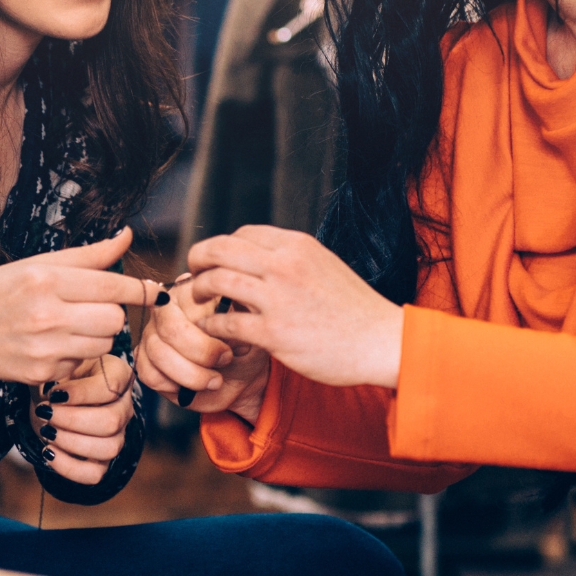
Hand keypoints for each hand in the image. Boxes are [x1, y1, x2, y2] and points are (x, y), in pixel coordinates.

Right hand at [0, 228, 146, 395]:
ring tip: (71, 326)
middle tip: (94, 308)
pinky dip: (75, 356)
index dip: (138, 289)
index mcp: (44, 279)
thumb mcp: (35, 265)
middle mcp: (46, 314)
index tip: (152, 291)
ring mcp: (44, 348)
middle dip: (112, 313)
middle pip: (114, 319)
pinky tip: (52, 346)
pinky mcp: (43, 374)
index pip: (111, 286)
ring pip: (104, 344)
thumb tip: (127, 236)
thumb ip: (87, 256)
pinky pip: (82, 364)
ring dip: (97, 336)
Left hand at [31, 354, 134, 485]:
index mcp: (118, 375)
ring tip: (47, 431)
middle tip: (46, 413)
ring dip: (70, 442)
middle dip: (71, 420)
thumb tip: (53, 392)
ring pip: (109, 448)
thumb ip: (58, 370)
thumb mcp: (58, 366)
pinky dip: (69, 467)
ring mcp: (118, 435)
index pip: (111, 388)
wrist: (50, 400)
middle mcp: (124, 406)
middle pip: (112, 421)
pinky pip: (95, 474)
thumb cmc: (57, 378)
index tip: (52, 393)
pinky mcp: (103, 459)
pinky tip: (49, 452)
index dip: (80, 394)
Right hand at [134, 276, 271, 427]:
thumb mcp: (251, 330)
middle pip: (171, 329)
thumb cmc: (245, 348)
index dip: (210, 331)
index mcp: (191, 292)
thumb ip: (241, 318)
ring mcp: (152, 335)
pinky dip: (175, 386)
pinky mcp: (145, 361)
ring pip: (159, 353)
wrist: (240, 378)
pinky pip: (150, 374)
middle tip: (225, 361)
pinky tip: (192, 387)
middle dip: (202, 353)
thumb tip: (233, 319)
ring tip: (215, 380)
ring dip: (192, 375)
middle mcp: (166, 310)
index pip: (188, 302)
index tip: (230, 349)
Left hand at [186, 225, 404, 390]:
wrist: (382, 341)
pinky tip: (214, 330)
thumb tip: (257, 259)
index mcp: (297, 246)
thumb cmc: (354, 309)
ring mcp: (278, 298)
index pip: (242, 234)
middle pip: (220, 249)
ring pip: (217, 281)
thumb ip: (290, 260)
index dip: (221, 246)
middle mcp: (285, 265)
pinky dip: (213, 324)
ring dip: (200, 290)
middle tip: (193, 273)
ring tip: (199, 300)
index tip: (214, 261)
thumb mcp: (323, 267)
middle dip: (198, 259)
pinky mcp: (274, 333)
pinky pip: (226, 321)